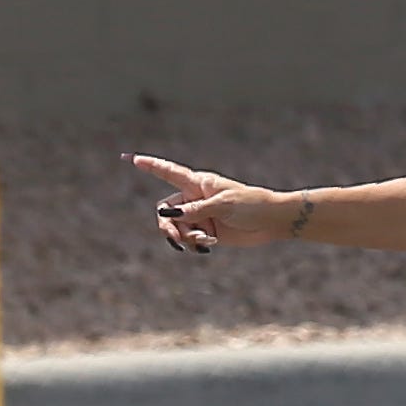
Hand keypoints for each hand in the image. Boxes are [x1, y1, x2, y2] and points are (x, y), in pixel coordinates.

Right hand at [128, 152, 303, 251]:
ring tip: (204, 241)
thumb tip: (169, 215)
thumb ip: (196, 210)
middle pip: (165, 211)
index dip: (151, 166)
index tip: (134, 159)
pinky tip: (208, 247)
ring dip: (185, 237)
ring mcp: (200, 216)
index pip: (169, 173)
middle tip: (176, 238)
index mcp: (198, 183)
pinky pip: (189, 240)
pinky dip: (193, 245)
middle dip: (167, 226)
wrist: (272, 221)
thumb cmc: (251, 205)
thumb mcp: (223, 205)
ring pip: (176, 228)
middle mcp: (195, 199)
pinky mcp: (207, 232)